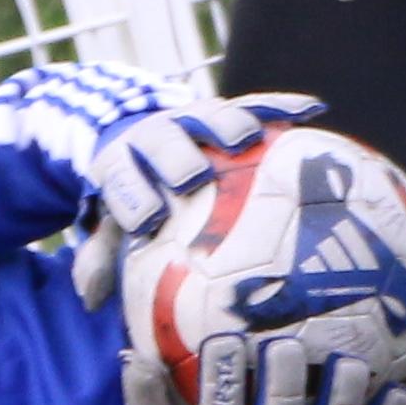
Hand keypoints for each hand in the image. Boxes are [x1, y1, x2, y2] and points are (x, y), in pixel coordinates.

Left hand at [62, 83, 328, 307]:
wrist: (140, 135)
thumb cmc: (133, 195)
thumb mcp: (109, 223)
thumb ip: (102, 257)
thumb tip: (91, 301)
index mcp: (122, 163)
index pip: (120, 176)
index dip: (131, 195)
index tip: (146, 220)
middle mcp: (156, 134)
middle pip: (163, 140)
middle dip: (175, 157)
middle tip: (192, 178)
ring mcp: (193, 117)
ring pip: (210, 114)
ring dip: (228, 125)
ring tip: (252, 138)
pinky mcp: (226, 107)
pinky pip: (257, 103)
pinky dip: (282, 107)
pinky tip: (314, 112)